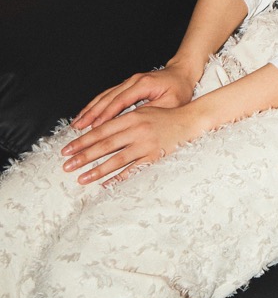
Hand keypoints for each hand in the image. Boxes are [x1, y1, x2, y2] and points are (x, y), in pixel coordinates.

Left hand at [61, 100, 204, 184]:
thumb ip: (122, 120)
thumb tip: (97, 131)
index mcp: (132, 117)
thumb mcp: (143, 111)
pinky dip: (118, 178)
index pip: (101, 130)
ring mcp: (146, 145)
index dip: (82, 141)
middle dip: (83, 156)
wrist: (191, 121)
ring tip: (80, 178)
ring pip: (116, 160)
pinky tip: (105, 185)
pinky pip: (133, 170)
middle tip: (66, 166)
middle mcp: (137, 130)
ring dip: (96, 170)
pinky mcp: (154, 157)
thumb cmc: (165, 117)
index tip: (67, 149)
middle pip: (105, 146)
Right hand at [73, 62, 196, 132]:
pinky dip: (95, 105)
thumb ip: (152, 111)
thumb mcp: (171, 103)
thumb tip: (133, 124)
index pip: (120, 101)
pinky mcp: (127, 85)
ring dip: (90, 110)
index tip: (94, 127)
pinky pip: (108, 95)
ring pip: (104, 96)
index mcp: (144, 84)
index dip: (106, 115)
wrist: (183, 73)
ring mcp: (129, 82)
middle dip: (91, 114)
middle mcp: (133, 81)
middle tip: (78, 128)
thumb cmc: (180, 89)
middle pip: (107, 98)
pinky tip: (86, 114)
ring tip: (77, 123)